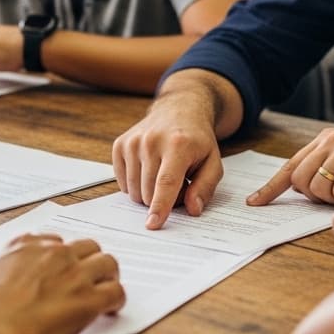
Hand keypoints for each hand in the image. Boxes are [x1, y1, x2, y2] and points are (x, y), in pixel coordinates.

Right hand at [0, 234, 123, 333]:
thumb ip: (4, 268)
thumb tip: (6, 277)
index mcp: (26, 244)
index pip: (56, 241)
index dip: (63, 256)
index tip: (62, 268)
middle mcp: (54, 253)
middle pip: (87, 246)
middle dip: (89, 261)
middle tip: (89, 277)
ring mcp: (74, 274)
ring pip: (108, 263)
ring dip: (108, 276)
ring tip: (104, 289)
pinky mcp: (88, 299)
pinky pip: (116, 292)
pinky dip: (116, 300)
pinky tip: (110, 309)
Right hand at [112, 94, 222, 229]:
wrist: (179, 109)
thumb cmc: (196, 139)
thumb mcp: (213, 161)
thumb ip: (206, 187)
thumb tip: (192, 209)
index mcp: (177, 144)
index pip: (166, 183)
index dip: (160, 207)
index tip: (153, 224)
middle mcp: (151, 141)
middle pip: (149, 192)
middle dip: (163, 200)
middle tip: (178, 184)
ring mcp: (133, 142)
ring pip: (134, 190)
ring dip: (149, 193)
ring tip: (164, 174)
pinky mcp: (120, 144)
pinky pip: (123, 182)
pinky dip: (136, 184)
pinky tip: (149, 169)